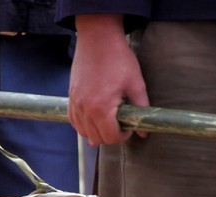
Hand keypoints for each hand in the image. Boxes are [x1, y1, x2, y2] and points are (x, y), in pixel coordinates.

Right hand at [69, 15, 148, 145]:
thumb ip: (141, 109)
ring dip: (96, 132)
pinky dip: (83, 125)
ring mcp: (76, 103)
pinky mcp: (71, 97)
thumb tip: (144, 132)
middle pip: (97, 138)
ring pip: (84, 132)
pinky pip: (74, 121)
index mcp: (102, 107)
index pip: (110, 137)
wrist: (98, 38)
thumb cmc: (118, 59)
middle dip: (110, 135)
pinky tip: (93, 118)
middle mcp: (85, 109)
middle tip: (120, 123)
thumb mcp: (136, 84)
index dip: (122, 136)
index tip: (128, 127)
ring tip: (107, 120)